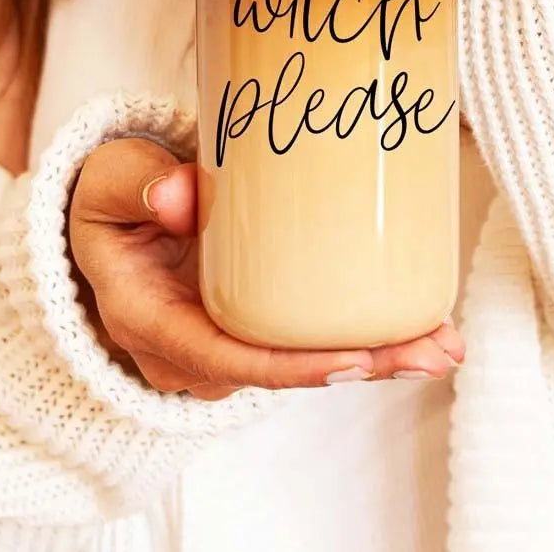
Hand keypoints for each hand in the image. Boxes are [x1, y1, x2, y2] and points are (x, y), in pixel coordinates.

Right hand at [69, 137, 464, 400]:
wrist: (112, 215)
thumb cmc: (112, 200)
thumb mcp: (110, 182)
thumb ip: (137, 183)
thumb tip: (178, 195)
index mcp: (150, 323)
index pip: (227, 358)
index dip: (293, 365)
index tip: (354, 360)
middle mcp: (191, 349)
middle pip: (282, 370)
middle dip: (362, 367)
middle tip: (434, 353)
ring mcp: (224, 340)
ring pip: (302, 361)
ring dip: (376, 357)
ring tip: (444, 343)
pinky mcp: (251, 321)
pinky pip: (307, 338)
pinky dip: (361, 336)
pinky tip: (416, 326)